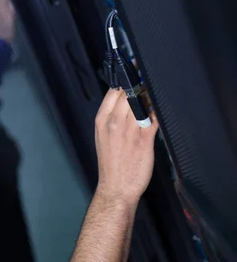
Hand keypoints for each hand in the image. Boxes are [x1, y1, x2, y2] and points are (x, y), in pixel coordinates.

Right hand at [94, 89, 158, 205]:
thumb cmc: (110, 163)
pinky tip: (159, 111)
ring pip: (142, 103)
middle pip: (128, 93)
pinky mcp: (144, 140)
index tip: (132, 73)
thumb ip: (112, 117)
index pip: (113, 91)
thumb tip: (126, 100)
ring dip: (149, 97)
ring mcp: (129, 131)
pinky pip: (154, 118)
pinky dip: (157, 112)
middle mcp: (114, 122)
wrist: (116, 187)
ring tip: (153, 96)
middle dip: (138, 86)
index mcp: (102, 120)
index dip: (124, 80)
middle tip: (146, 83)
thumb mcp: (102, 135)